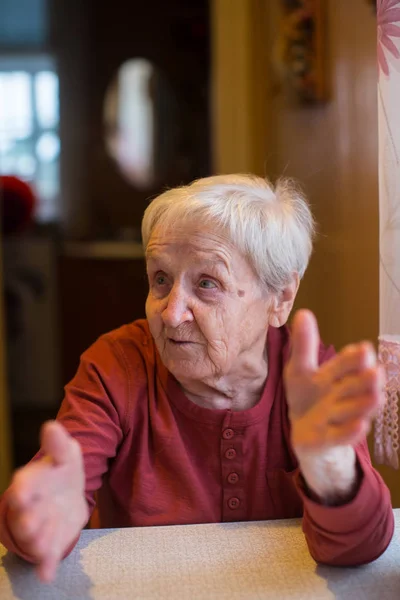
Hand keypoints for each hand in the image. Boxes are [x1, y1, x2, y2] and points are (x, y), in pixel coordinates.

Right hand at [6, 421, 87, 582]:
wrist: (69, 494)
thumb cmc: (63, 471)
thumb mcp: (66, 453)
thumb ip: (58, 443)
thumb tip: (51, 426)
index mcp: (32, 482)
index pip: (24, 484)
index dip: (23, 488)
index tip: (21, 491)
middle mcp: (30, 507)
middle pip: (24, 516)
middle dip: (26, 520)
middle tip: (28, 522)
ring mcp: (39, 526)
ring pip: (35, 537)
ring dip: (37, 541)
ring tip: (41, 546)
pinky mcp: (50, 543)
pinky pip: (46, 556)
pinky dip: (45, 566)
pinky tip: (46, 574)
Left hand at [284, 310, 384, 452]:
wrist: (304, 432)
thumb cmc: (307, 396)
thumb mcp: (300, 370)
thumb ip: (303, 346)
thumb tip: (303, 312)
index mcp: (338, 374)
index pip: (350, 363)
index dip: (355, 358)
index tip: (362, 349)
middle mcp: (345, 394)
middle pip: (358, 386)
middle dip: (366, 380)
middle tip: (375, 372)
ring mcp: (340, 417)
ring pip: (354, 409)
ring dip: (363, 403)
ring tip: (376, 396)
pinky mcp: (331, 438)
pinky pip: (343, 435)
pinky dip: (350, 431)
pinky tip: (360, 425)